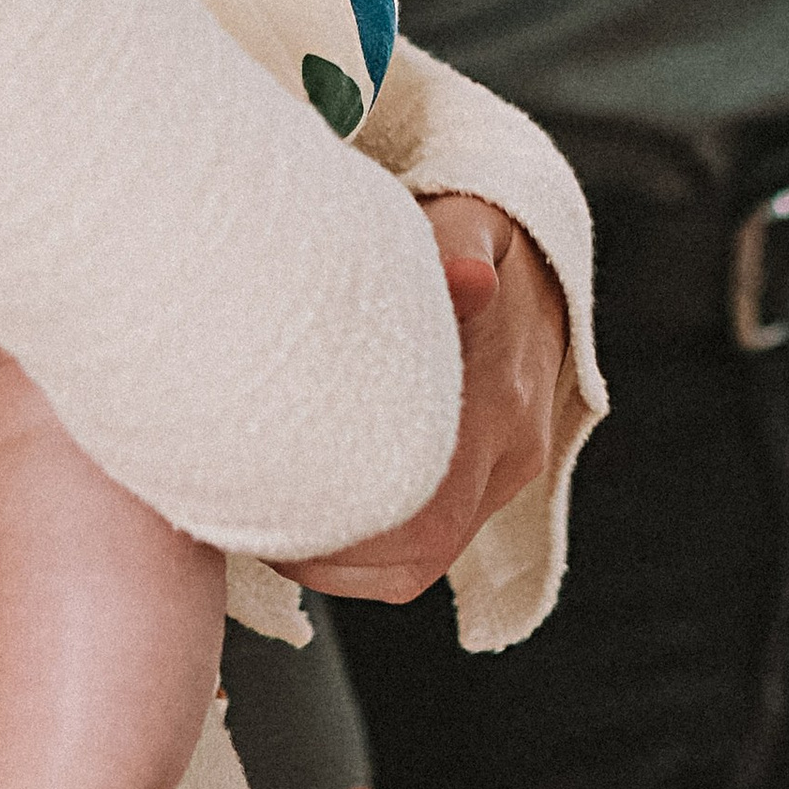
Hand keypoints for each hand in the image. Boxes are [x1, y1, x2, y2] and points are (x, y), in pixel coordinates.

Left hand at [291, 199, 566, 604]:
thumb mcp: (463, 224)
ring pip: (426, 562)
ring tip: (271, 530)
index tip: (270, 501)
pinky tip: (317, 522)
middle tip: (249, 524)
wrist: (539, 254)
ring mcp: (509, 467)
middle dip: (331, 556)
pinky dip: (371, 553)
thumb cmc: (473, 235)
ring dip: (346, 564)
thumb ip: (452, 247)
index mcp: (501, 392)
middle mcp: (511, 443)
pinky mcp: (497, 477)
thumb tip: (465, 276)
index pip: (427, 505)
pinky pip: (435, 546)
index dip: (344, 523)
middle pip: (424, 550)